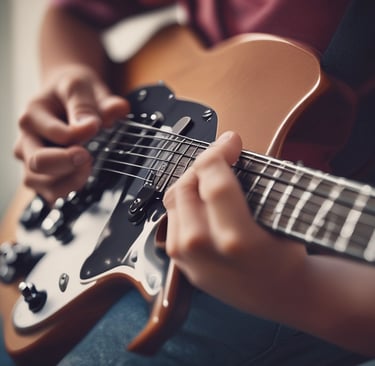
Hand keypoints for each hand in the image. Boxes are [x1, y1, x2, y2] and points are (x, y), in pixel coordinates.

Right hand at [14, 65, 129, 202]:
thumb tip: (116, 110)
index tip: (95, 126)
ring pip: (41, 184)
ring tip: (89, 165)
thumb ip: (92, 101)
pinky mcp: (44, 176)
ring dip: (70, 180)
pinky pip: (51, 193)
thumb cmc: (71, 91)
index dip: (78, 133)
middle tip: (88, 155)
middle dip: (68, 163)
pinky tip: (83, 176)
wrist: (65, 96)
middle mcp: (27, 140)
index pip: (53, 133)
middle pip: (38, 164)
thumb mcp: (80, 85)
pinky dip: (69, 190)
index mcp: (32, 116)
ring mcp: (33, 160)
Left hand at [163, 131, 304, 314]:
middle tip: (220, 157)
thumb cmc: (285, 255)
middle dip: (202, 164)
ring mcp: (188, 259)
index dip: (219, 153)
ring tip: (210, 174)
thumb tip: (228, 147)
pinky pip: (172, 219)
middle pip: (185, 187)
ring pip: (173, 200)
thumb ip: (251, 181)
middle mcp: (204, 250)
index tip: (230, 142)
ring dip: (191, 180)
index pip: (213, 181)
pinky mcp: (180, 263)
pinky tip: (200, 196)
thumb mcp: (280, 215)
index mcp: (236, 239)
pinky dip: (184, 202)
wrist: (279, 295)